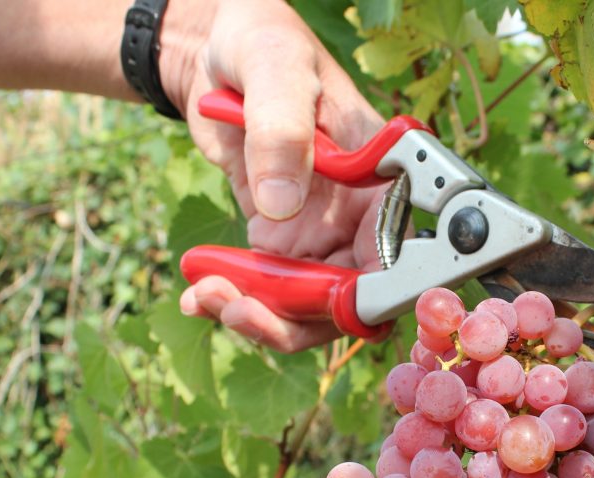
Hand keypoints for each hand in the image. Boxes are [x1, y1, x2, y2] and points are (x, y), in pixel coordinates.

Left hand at [160, 0, 386, 351]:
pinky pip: (268, 294)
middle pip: (348, 301)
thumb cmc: (262, 42)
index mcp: (381, 179)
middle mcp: (358, 217)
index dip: (367, 296)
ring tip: (207, 297)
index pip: (395, 257)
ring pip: (306, 308)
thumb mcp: (274, 71)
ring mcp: (319, 235)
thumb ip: (281, 131)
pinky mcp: (280, 243)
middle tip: (237, 310)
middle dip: (295, 318)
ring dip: (259, 318)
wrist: (215, 51)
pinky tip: (199, 294)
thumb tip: (281, 206)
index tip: (318, 309)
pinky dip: (235, 303)